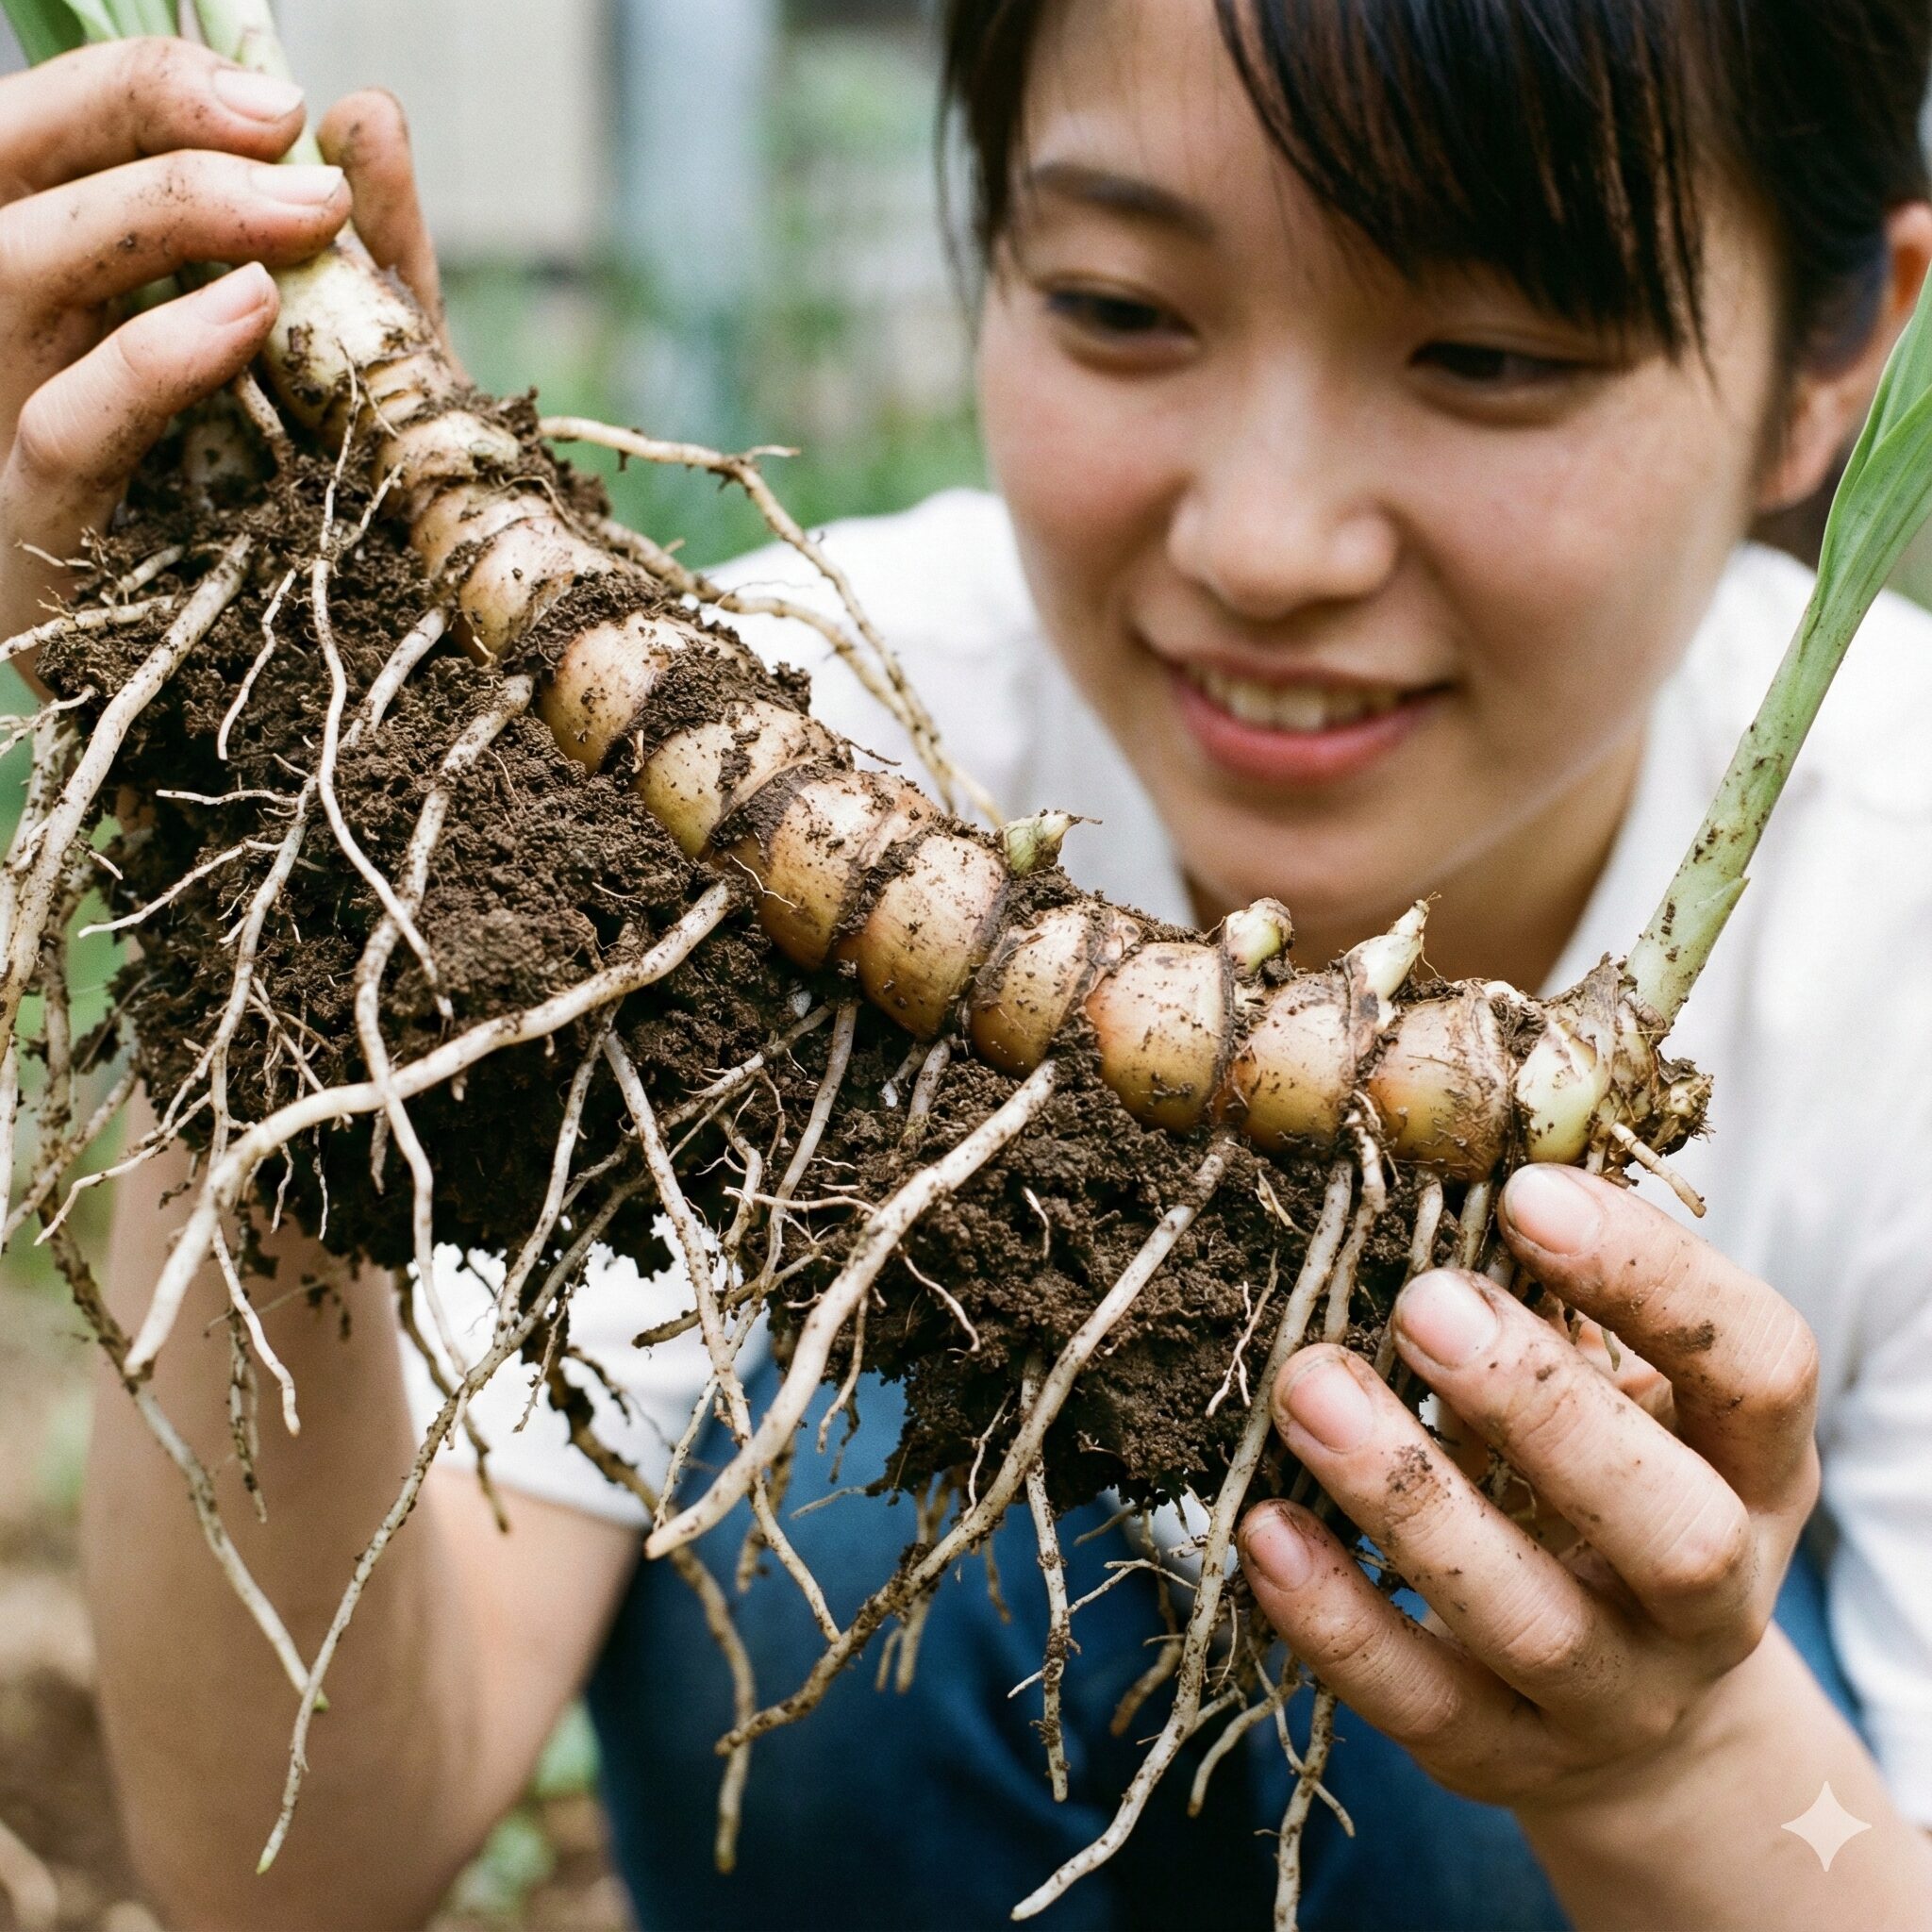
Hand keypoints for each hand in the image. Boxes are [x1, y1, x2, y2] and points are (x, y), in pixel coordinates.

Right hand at [0, 37, 441, 652]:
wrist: (280, 712)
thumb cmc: (308, 519)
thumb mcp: (353, 377)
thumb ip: (362, 260)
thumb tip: (368, 112)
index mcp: (61, 285)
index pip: (47, 136)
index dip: (141, 91)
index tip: (275, 102)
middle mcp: (3, 339)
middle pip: (6, 170)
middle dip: (144, 128)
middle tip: (284, 142)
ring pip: (10, 271)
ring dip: (150, 218)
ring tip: (287, 217)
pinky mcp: (28, 538)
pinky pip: (59, 430)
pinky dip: (147, 362)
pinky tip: (242, 317)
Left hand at [1238, 1163, 1821, 1812]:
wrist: (1640, 1717)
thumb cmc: (1608, 1487)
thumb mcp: (1624, 1394)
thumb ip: (1562, 1299)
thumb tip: (1443, 1155)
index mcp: (1753, 1468)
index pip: (1757, 1370)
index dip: (1654, 1279)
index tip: (1525, 1193)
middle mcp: (1709, 1594)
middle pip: (1667, 1525)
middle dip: (1540, 1408)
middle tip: (1424, 1305)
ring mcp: (1613, 1695)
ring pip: (1530, 1622)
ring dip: (1412, 1500)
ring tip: (1309, 1389)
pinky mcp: (1503, 1759)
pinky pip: (1419, 1704)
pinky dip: (1335, 1620)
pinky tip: (1262, 1532)